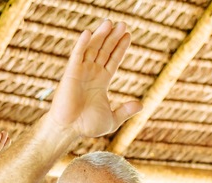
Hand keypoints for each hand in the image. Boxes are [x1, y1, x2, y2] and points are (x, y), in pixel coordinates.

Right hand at [47, 20, 141, 138]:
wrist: (70, 130)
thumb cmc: (88, 126)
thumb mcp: (113, 119)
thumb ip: (125, 111)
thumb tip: (141, 105)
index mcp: (101, 81)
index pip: (112, 59)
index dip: (120, 47)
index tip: (127, 35)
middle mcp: (92, 73)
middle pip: (104, 50)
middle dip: (113, 37)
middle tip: (122, 24)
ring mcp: (81, 71)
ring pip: (92, 49)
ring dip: (100, 35)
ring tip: (109, 23)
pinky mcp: (71, 73)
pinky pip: (77, 55)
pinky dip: (82, 44)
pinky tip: (90, 33)